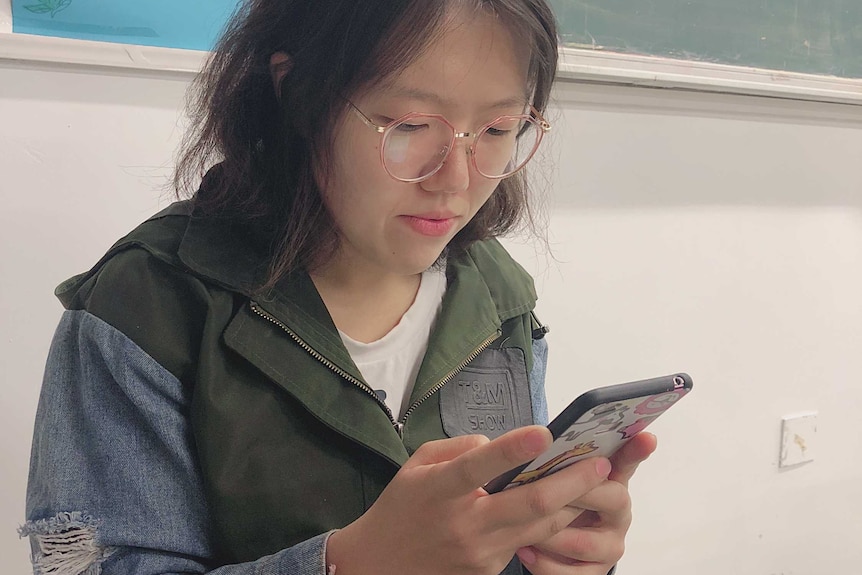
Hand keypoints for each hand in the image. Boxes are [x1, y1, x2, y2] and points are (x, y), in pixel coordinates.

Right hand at [326, 426, 613, 574]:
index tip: (545, 432)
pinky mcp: (489, 571)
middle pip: (529, 504)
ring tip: (597, 479)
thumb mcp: (417, 464)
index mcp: (439, 490)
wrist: (379, 567)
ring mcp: (480, 552)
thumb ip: (458, 449)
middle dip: (571, 482)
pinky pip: (527, 543)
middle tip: (600, 463)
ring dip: (572, 503)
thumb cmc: (402, 507)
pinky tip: (567, 504)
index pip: (479, 467)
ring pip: (540, 527)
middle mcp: (463, 524)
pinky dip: (549, 523)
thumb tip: (497, 445)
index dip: (512, 450)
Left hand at [515, 432, 657, 573]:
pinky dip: (543, 563)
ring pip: (584, 542)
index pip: (628, 461)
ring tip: (523, 527)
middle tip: (546, 489)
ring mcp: (610, 546)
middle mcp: (619, 514)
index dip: (637, 450)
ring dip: (551, 535)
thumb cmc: (557, 500)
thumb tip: (543, 434)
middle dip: (578, 493)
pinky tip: (524, 550)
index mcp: (612, 482)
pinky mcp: (595, 572)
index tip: (647, 437)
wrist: (553, 545)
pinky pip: (572, 573)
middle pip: (612, 498)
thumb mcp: (557, 476)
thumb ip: (560, 459)